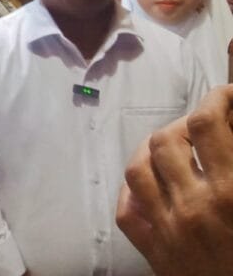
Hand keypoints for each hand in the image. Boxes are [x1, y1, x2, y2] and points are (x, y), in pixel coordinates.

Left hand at [116, 84, 232, 275]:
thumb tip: (231, 130)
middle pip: (165, 140)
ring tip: (172, 149)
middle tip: (202, 127)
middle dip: (184, 125)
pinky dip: (133, 194)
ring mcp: (168, 229)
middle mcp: (194, 205)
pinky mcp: (155, 253)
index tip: (226, 96)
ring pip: (138, 169)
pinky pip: (127, 212)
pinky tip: (149, 186)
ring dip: (154, 152)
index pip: (208, 125)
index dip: (217, 99)